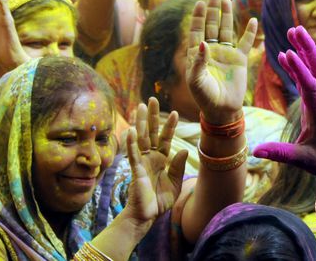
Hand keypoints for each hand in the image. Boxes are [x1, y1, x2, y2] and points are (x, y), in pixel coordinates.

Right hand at [123, 98, 187, 229]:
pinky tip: (130, 130)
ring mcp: (141, 162)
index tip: (175, 112)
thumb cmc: (159, 201)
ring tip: (141, 106)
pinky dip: (131, 142)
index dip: (169, 126)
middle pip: (151, 133)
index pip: (165, 139)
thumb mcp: (175, 183)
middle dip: (152, 116)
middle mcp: (150, 157)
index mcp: (161, 159)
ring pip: (141, 138)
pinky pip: (132, 154)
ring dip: (140, 122)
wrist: (146, 216)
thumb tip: (184, 149)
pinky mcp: (135, 170)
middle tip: (152, 99)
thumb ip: (178, 167)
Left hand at [186, 0, 257, 123]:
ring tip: (226, 0)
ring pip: (226, 29)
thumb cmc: (204, 97)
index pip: (197, 30)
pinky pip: (245, 42)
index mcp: (197, 53)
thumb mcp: (196, 81)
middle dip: (212, 10)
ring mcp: (226, 53)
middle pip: (211, 25)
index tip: (199, 3)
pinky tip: (253, 20)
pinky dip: (250, 32)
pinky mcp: (239, 59)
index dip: (197, 16)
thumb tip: (203, 43)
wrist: (222, 109)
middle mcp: (211, 50)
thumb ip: (198, 62)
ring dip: (227, 15)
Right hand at [253, 26, 315, 180]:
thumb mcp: (301, 161)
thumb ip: (279, 154)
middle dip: (308, 48)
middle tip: (295, 28)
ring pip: (314, 69)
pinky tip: (284, 55)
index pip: (310, 87)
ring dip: (305, 50)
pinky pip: (306, 78)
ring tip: (292, 30)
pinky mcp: (315, 101)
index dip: (300, 70)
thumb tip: (255, 151)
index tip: (287, 53)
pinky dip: (297, 65)